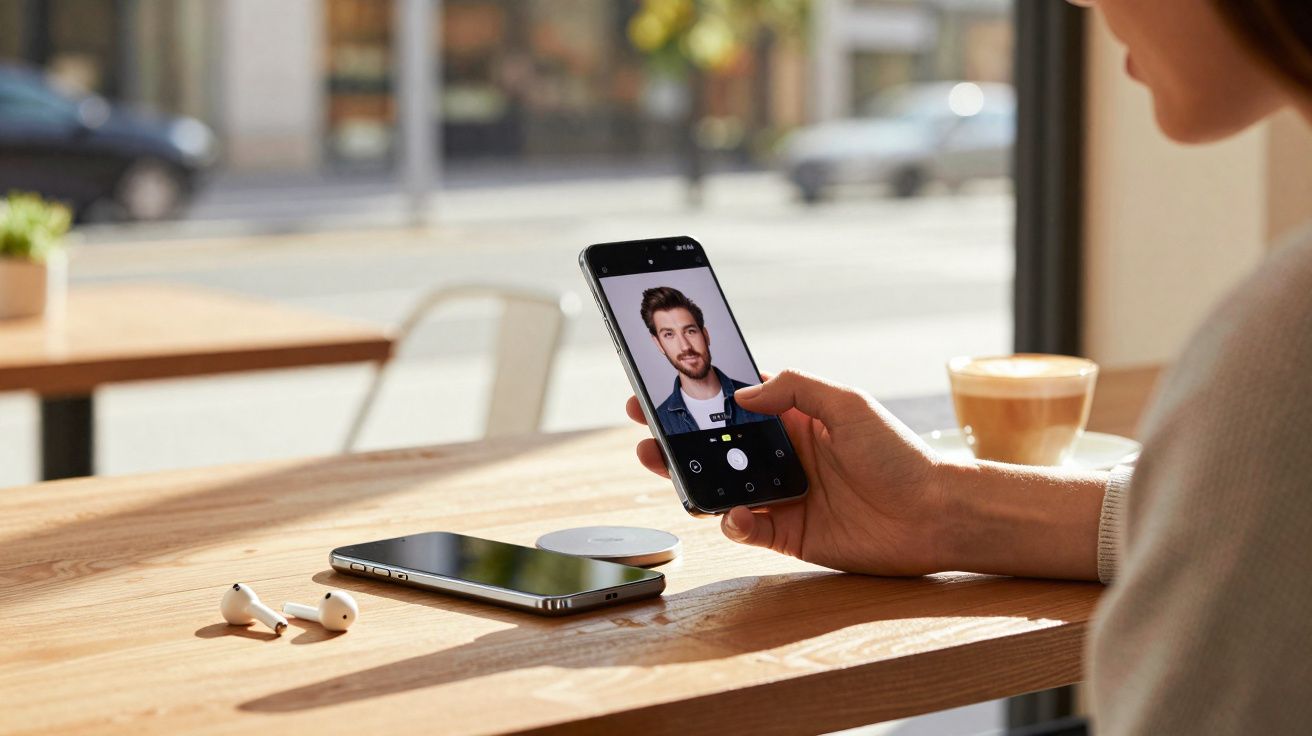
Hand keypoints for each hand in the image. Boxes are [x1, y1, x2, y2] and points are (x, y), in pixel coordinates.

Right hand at [627, 369, 948, 575]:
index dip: (702, 397)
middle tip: (645, 431)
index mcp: (797, 420)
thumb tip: (741, 393)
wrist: (935, 515)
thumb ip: (794, 389)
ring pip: (724, 488)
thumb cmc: (901, 454)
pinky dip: (734, 522)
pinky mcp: (790, 535)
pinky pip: (748, 528)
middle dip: (679, 439)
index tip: (664, 387)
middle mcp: (785, 457)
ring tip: (666, 468)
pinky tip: (736, 515)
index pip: (738, 404)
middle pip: (719, 447)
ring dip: (693, 480)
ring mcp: (785, 496)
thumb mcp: (848, 404)